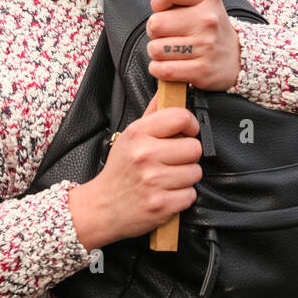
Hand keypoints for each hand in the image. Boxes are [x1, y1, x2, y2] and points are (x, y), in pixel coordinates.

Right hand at [67, 96, 201, 248]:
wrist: (102, 207)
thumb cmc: (119, 170)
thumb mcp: (129, 136)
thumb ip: (152, 114)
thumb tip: (167, 90)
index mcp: (138, 134)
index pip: (180, 117)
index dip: (190, 125)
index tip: (186, 132)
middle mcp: (145, 155)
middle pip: (194, 147)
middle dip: (188, 155)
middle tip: (174, 160)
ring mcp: (154, 181)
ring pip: (195, 172)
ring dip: (186, 177)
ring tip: (169, 177)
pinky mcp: (161, 205)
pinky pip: (190, 195)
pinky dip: (182, 196)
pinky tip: (167, 193)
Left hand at [146, 0, 241, 90]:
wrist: (236, 57)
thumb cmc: (208, 25)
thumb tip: (156, 5)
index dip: (158, 2)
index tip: (163, 9)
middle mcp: (208, 20)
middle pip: (155, 24)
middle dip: (154, 31)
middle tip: (167, 33)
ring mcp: (206, 46)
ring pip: (155, 49)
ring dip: (157, 52)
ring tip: (171, 49)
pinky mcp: (201, 71)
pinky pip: (162, 70)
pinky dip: (158, 69)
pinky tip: (168, 64)